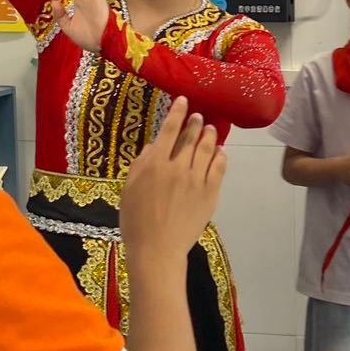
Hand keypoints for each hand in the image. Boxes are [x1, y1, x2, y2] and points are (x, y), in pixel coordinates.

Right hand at [121, 97, 226, 259]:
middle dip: (195, 123)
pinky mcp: (210, 193)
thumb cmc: (136, 221)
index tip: (183, 101)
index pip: (169, 130)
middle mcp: (178, 167)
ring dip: (209, 136)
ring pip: (207, 150)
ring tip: (211, 128)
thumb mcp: (128, 189)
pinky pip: (218, 168)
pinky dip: (220, 156)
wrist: (157, 249)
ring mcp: (197, 180)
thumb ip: (140, 165)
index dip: (177, 113)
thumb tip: (153, 146)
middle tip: (199, 116)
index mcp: (155, 165)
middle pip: (190, 138)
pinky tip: (220, 151)